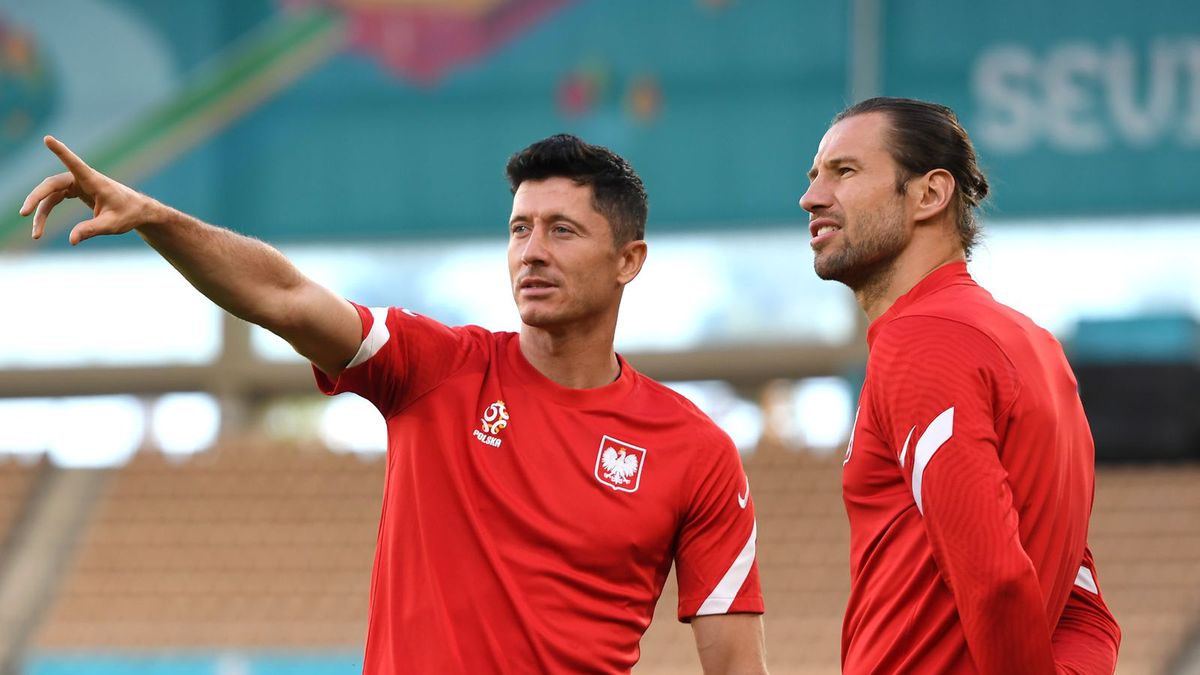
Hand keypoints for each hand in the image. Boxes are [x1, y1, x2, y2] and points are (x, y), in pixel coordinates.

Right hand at [20, 135, 153, 244]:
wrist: (137, 211)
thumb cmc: (128, 214)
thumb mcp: (111, 225)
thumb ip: (91, 230)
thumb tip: (71, 240)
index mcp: (94, 181)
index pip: (75, 163)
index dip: (61, 152)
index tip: (48, 139)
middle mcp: (83, 179)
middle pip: (52, 184)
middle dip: (36, 198)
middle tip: (24, 213)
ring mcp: (77, 183)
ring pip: (50, 195)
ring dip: (41, 213)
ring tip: (36, 234)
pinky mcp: (75, 190)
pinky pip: (54, 199)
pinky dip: (46, 212)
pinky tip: (40, 228)